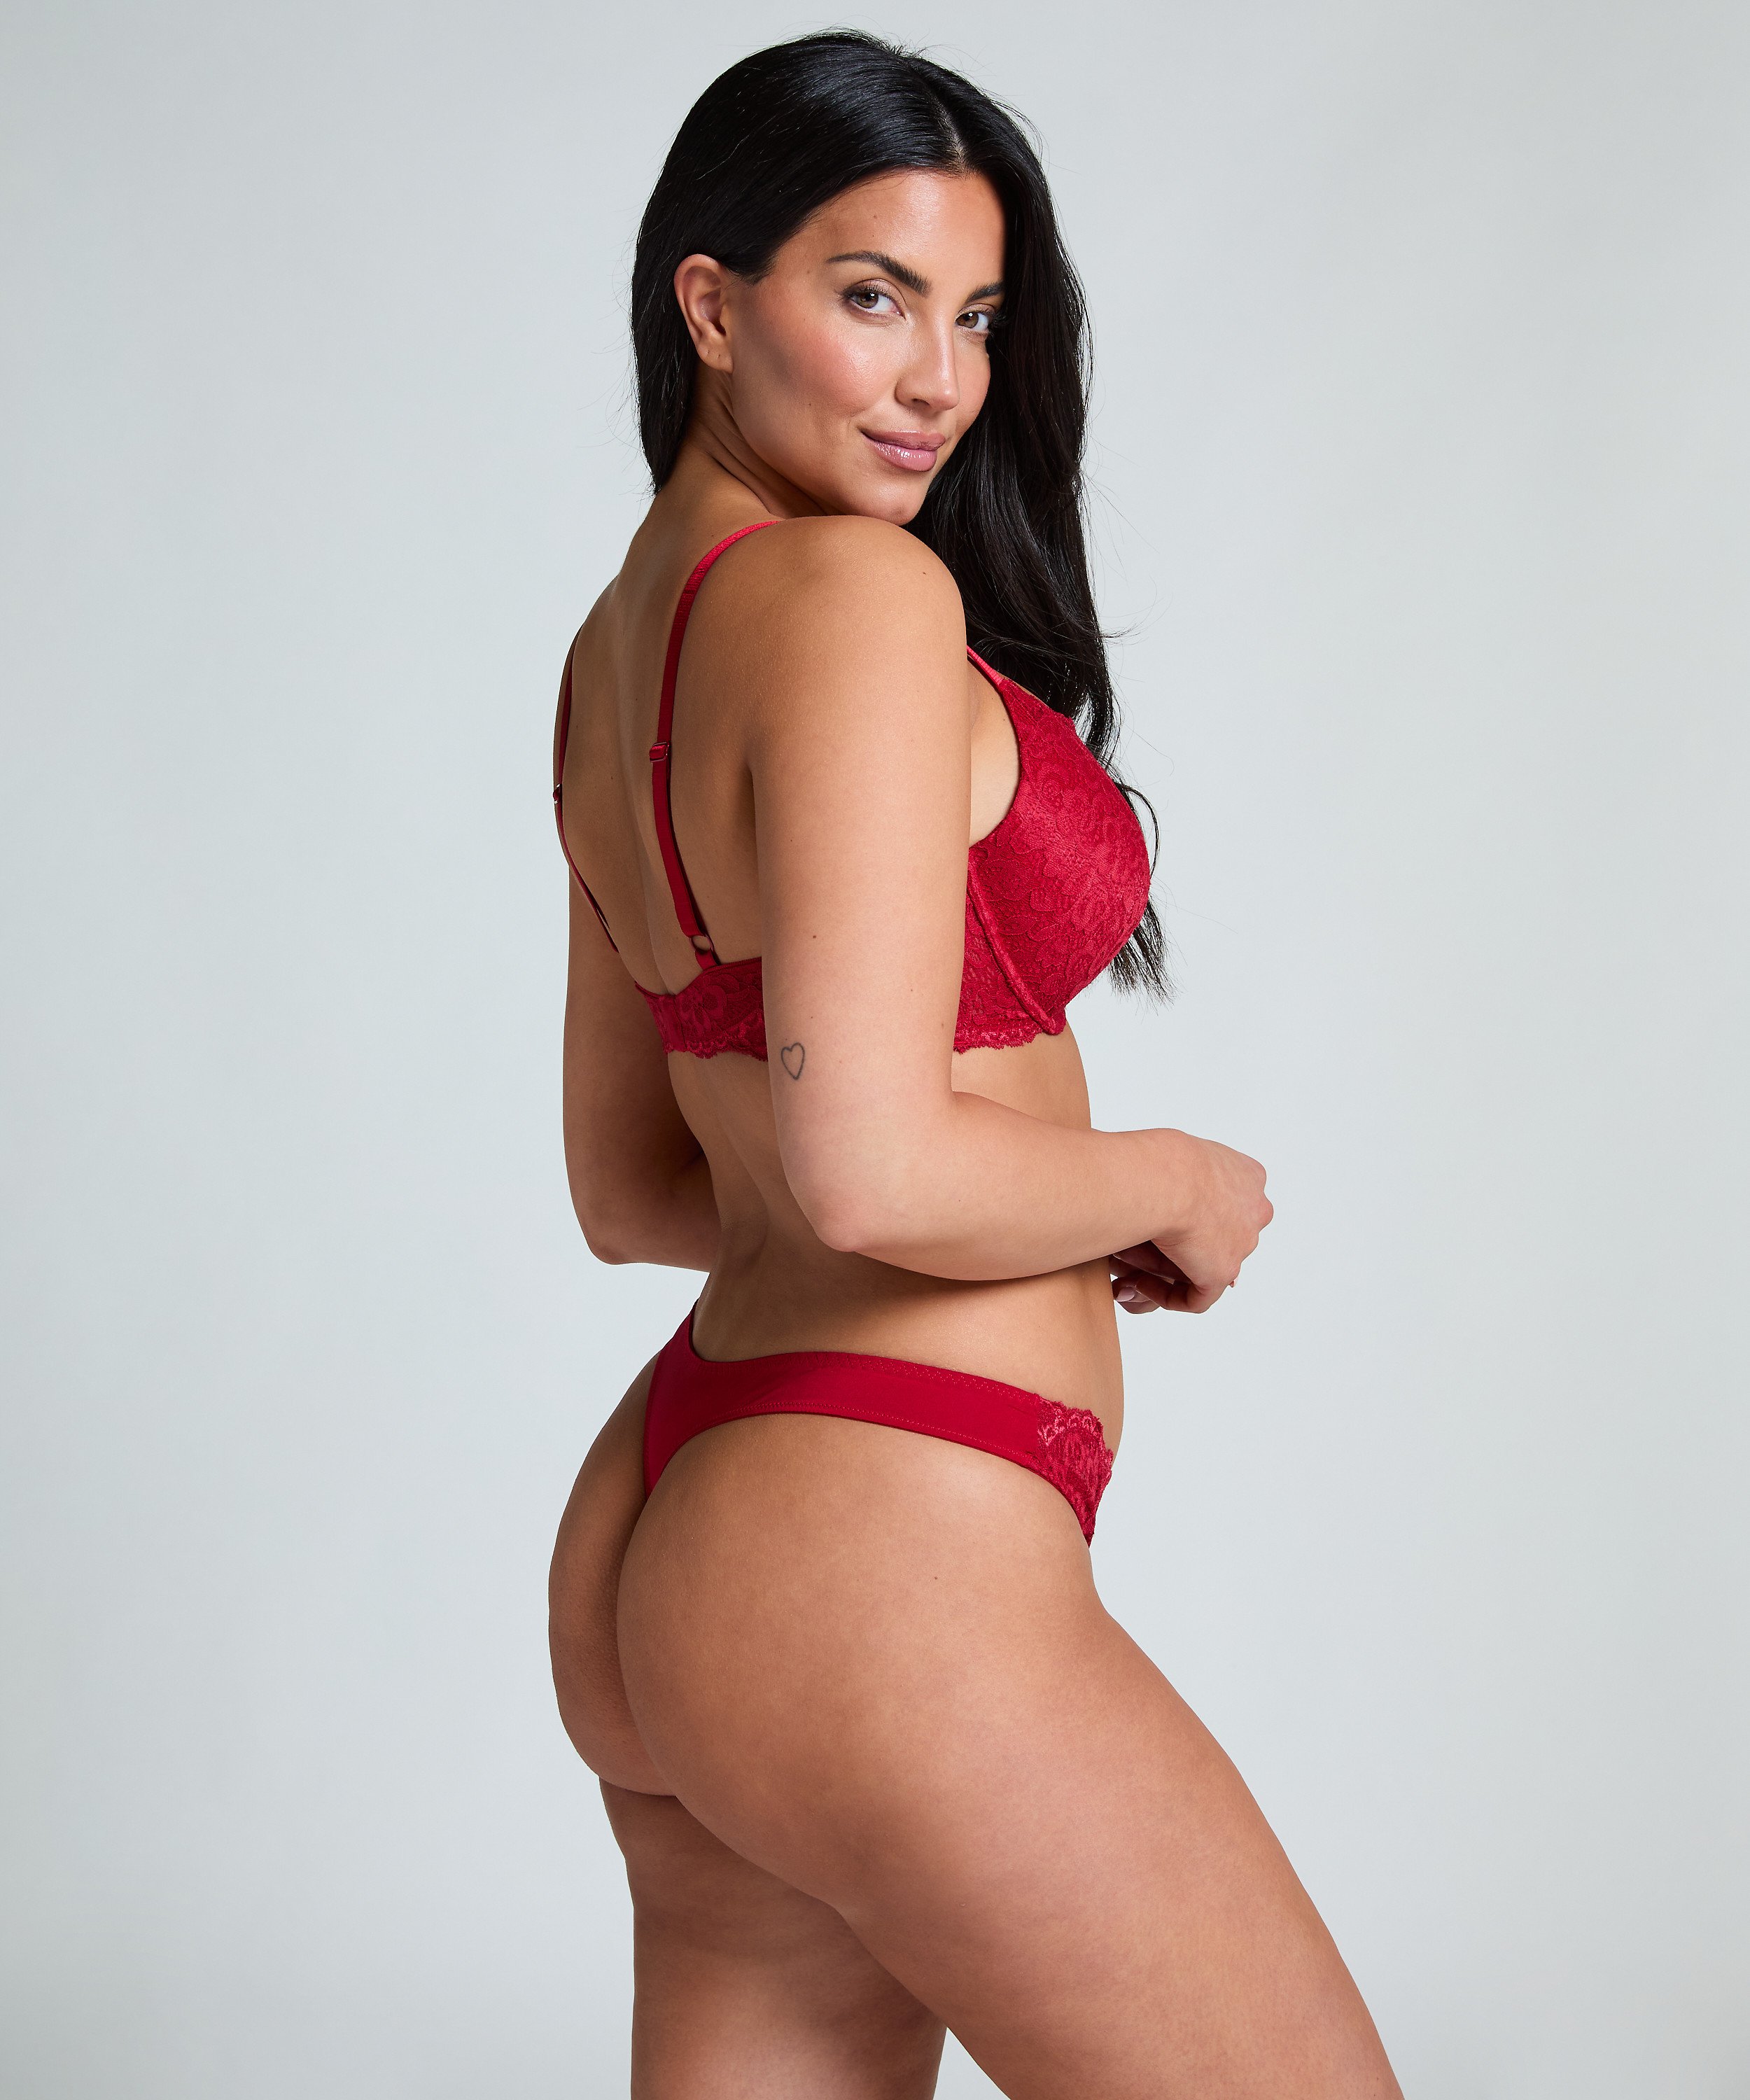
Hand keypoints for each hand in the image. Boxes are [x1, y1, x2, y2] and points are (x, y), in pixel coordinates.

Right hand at [1110, 1134, 1272, 1314]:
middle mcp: (1254, 1210)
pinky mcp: (1223, 1272)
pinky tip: (1142, 1283)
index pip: (1233, 1202)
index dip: (1204, 1215)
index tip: (1172, 1215)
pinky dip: (1167, 1295)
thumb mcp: (1178, 1153)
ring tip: (1138, 1265)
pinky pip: (1197, 1297)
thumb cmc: (1162, 1158)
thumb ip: (1182, 1172)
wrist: (1164, 1178)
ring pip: (1211, 1264)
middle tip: (1157, 1244)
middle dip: (1196, 1243)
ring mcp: (1243, 1243)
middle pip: (1229, 1235)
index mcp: (1248, 1176)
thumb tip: (1157, 1185)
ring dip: (1177, 1267)